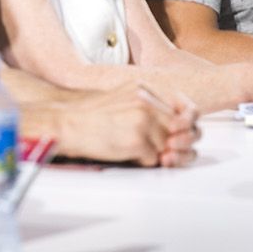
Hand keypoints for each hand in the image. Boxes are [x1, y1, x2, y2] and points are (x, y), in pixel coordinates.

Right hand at [57, 84, 199, 167]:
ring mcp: (143, 121)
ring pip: (167, 145)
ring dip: (155, 152)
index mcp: (143, 91)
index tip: (184, 132)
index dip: (186, 124)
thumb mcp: (122, 97)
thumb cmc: (89, 115)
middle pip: (178, 128)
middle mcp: (146, 103)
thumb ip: (147, 105)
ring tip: (135, 148)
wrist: (65, 123)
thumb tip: (174, 122)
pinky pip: (153, 158)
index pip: (183, 107)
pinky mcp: (137, 141)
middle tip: (164, 149)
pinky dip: (142, 160)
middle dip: (175, 142)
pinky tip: (126, 152)